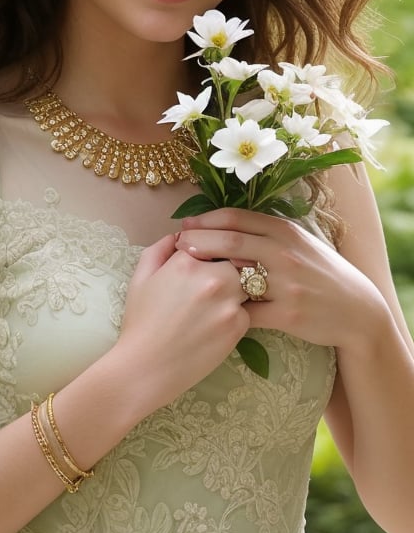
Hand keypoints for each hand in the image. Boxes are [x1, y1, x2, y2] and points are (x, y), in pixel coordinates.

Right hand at [115, 233, 250, 406]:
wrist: (147, 368)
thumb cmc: (140, 322)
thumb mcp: (140, 277)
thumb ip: (160, 249)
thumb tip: (179, 235)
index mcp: (186, 261)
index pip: (209, 240)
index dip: (204, 252)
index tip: (197, 262)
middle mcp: (212, 278)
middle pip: (233, 259)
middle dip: (224, 267)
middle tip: (206, 287)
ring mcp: (229, 302)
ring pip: (245, 283)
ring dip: (233, 289)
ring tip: (209, 306)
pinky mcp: (239, 325)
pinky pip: (246, 309)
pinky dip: (234, 313)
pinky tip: (212, 326)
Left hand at [174, 208, 388, 352]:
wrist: (355, 309)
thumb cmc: (318, 273)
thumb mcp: (298, 243)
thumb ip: (264, 232)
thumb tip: (221, 225)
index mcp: (284, 231)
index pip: (235, 217)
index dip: (204, 220)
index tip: (183, 226)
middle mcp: (285, 253)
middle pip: (229, 241)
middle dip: (196, 241)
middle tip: (176, 247)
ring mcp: (287, 284)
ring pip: (235, 276)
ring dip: (205, 275)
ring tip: (184, 277)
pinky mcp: (287, 314)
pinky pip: (245, 313)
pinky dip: (224, 310)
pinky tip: (207, 309)